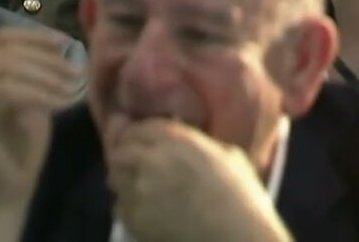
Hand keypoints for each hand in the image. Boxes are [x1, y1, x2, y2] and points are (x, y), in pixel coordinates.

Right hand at [0, 28, 82, 240]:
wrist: (5, 193)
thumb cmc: (21, 147)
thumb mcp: (35, 99)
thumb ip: (39, 72)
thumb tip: (63, 45)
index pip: (3, 38)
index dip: (36, 36)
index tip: (66, 44)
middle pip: (5, 49)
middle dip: (46, 58)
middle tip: (77, 72)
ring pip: (6, 67)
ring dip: (47, 74)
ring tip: (74, 87)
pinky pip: (7, 90)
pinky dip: (40, 93)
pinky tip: (63, 104)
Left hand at [108, 120, 291, 241]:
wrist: (239, 239)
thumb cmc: (244, 198)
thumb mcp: (230, 156)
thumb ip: (203, 144)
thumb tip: (196, 144)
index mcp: (177, 139)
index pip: (139, 127)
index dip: (137, 133)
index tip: (139, 140)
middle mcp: (153, 159)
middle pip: (120, 150)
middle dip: (124, 154)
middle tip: (132, 164)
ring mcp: (141, 189)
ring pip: (114, 176)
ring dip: (122, 179)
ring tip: (134, 186)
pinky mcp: (137, 219)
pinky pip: (119, 207)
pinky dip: (127, 207)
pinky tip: (142, 210)